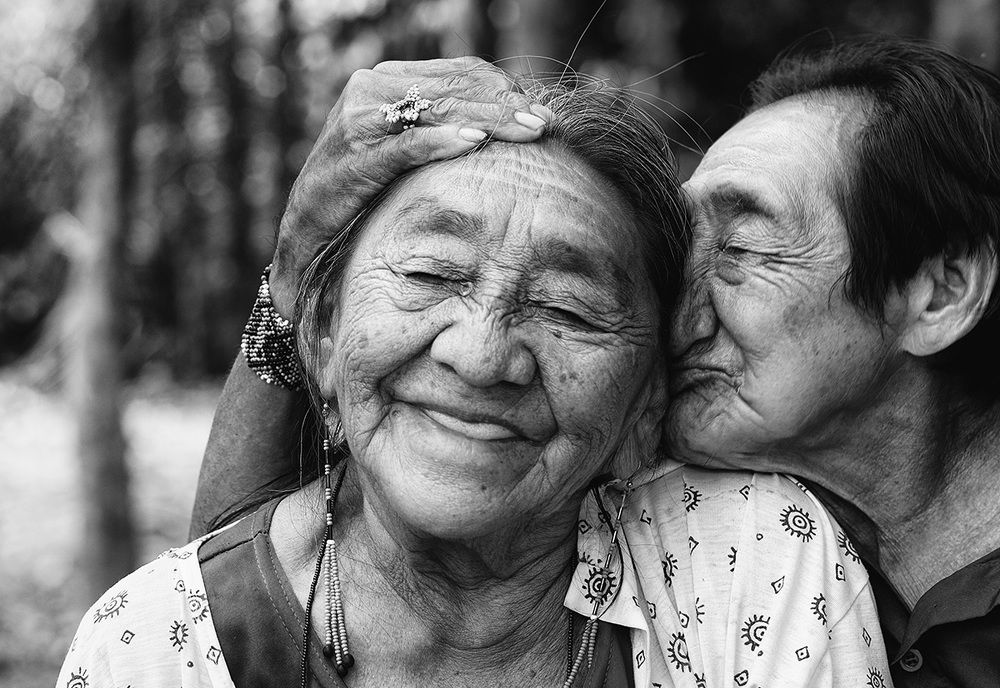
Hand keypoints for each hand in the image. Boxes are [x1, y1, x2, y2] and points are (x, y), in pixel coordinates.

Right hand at [268, 56, 551, 316]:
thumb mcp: (407, 151)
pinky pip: (405, 144)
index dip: (504, 90)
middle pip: (454, 88)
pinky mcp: (355, 157)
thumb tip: (506, 125)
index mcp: (388, 81)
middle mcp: (371, 89)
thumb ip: (443, 128)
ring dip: (487, 119)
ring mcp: (360, 120)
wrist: (309, 231)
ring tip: (525, 131)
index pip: (461, 73)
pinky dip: (440, 140)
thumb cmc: (365, 192)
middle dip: (505, 105)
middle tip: (544, 124)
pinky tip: (473, 142)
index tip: (539, 114)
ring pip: (436, 110)